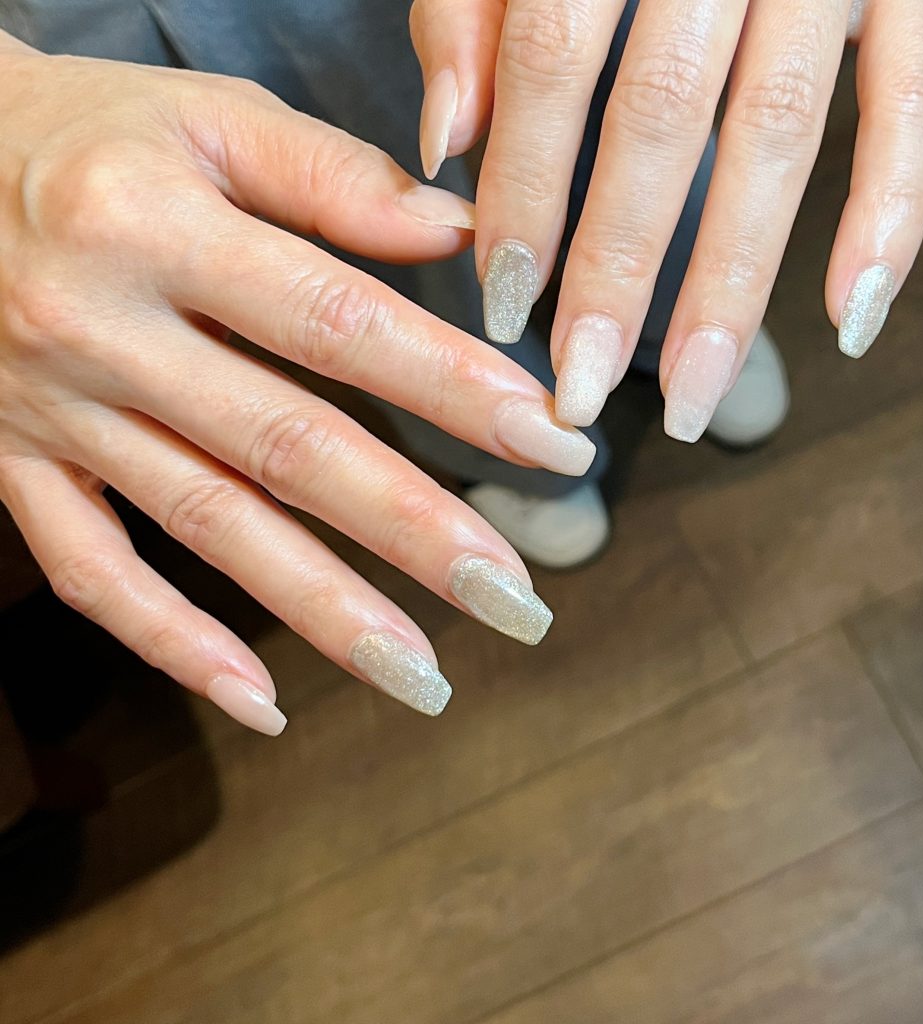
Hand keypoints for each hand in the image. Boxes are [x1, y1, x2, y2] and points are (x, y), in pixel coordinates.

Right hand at [0, 37, 595, 731]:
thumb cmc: (84, 135)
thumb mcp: (202, 118)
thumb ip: (333, 177)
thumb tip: (461, 233)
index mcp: (160, 228)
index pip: (340, 326)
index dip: (457, 390)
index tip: (558, 445)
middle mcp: (105, 331)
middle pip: (289, 450)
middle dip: (416, 535)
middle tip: (519, 602)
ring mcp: (57, 414)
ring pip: (208, 529)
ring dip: (324, 613)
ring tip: (426, 678)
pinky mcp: (18, 469)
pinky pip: (91, 574)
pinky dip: (174, 645)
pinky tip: (265, 705)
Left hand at [411, 0, 922, 432]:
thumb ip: (471, 11)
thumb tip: (448, 141)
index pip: (551, 63)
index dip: (525, 191)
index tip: (503, 303)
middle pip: (665, 119)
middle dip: (618, 270)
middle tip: (580, 387)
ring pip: (782, 133)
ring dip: (733, 284)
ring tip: (692, 397)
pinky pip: (914, 98)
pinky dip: (892, 210)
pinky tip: (851, 318)